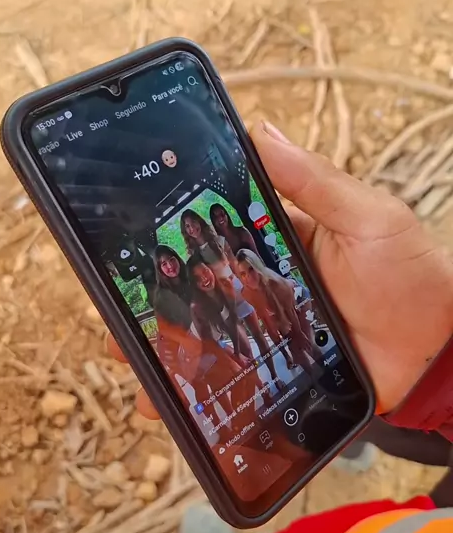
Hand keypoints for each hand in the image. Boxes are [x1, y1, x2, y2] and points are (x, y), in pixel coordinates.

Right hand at [108, 122, 452, 416]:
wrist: (439, 353)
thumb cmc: (412, 275)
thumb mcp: (368, 217)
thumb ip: (315, 181)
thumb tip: (262, 132)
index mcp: (279, 238)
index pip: (214, 230)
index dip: (172, 235)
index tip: (130, 239)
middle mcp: (265, 283)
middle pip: (198, 288)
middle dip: (153, 300)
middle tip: (113, 310)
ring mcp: (267, 329)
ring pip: (205, 335)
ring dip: (164, 347)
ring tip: (129, 359)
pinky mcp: (276, 370)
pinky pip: (230, 377)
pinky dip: (197, 388)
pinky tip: (168, 401)